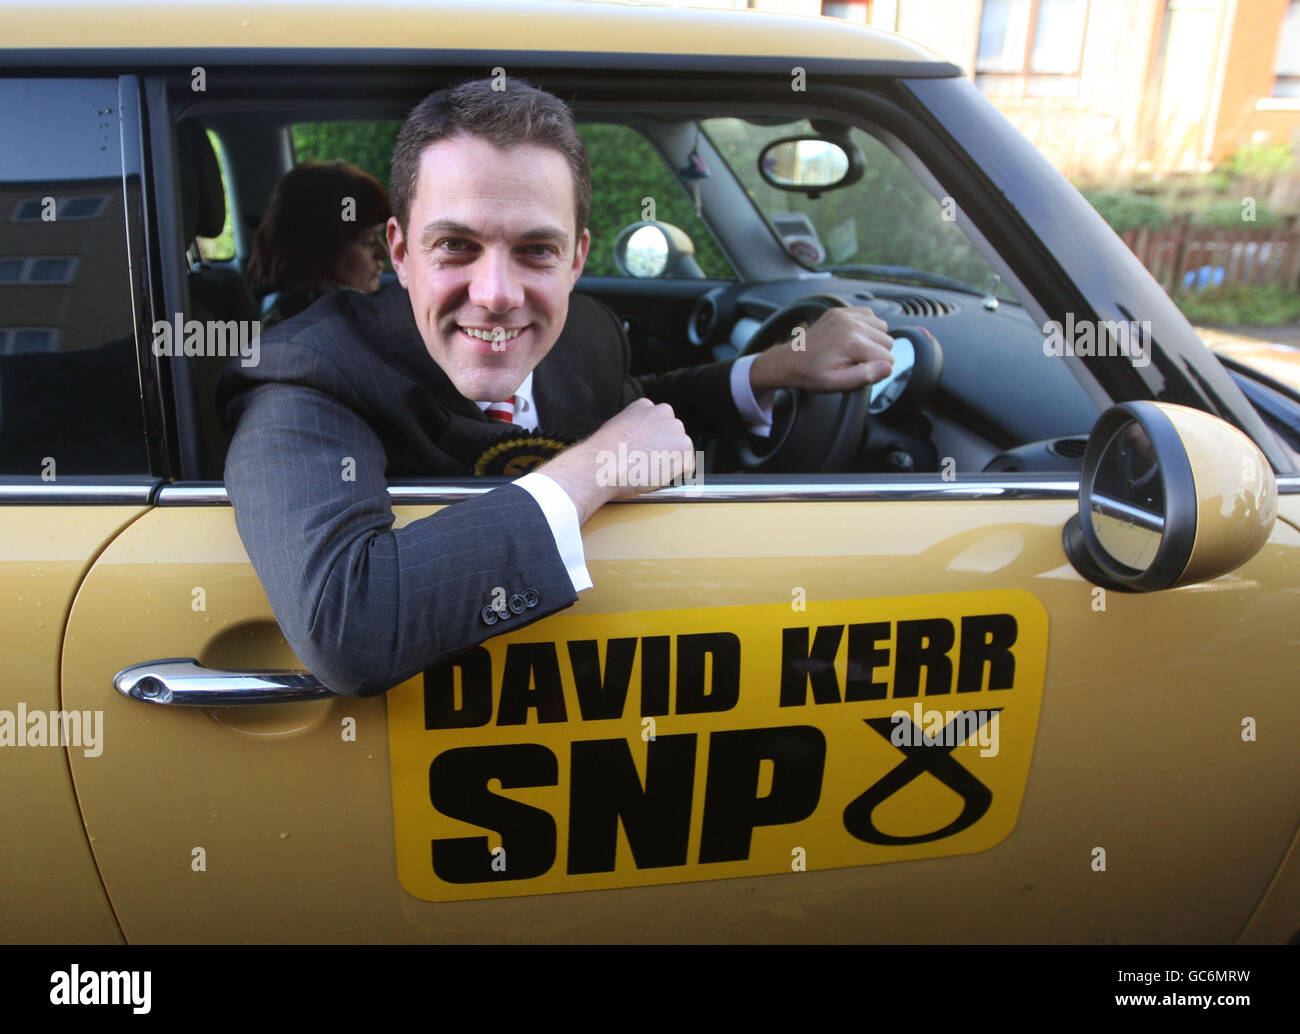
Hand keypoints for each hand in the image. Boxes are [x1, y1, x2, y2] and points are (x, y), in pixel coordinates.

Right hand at [537, 397, 695, 523]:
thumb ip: (632, 431)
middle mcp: (662, 412)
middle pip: (672, 434)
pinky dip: (678, 475)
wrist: (600, 465)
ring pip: (681, 449)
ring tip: (650, 472)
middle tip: (648, 464)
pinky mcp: (683, 448)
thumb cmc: (603, 454)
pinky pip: (688, 466)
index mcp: (644, 406)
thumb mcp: (615, 431)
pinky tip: (659, 478)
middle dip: (664, 449)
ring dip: (671, 461)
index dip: (653, 441)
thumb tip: (637, 444)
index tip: (646, 452)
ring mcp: (675, 429)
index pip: (658, 423)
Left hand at [748, 306, 894, 400]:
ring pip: (882, 327)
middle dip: (877, 354)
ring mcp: (846, 315)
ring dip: (875, 339)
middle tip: (857, 362)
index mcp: (852, 343)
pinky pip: (869, 314)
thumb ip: (865, 376)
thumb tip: (888, 367)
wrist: (790, 359)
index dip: (878, 369)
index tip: (862, 371)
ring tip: (857, 350)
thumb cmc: (811, 373)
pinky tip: (855, 337)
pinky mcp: (841, 311)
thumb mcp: (837, 383)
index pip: (888, 358)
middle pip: (888, 341)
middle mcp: (852, 325)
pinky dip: (867, 326)